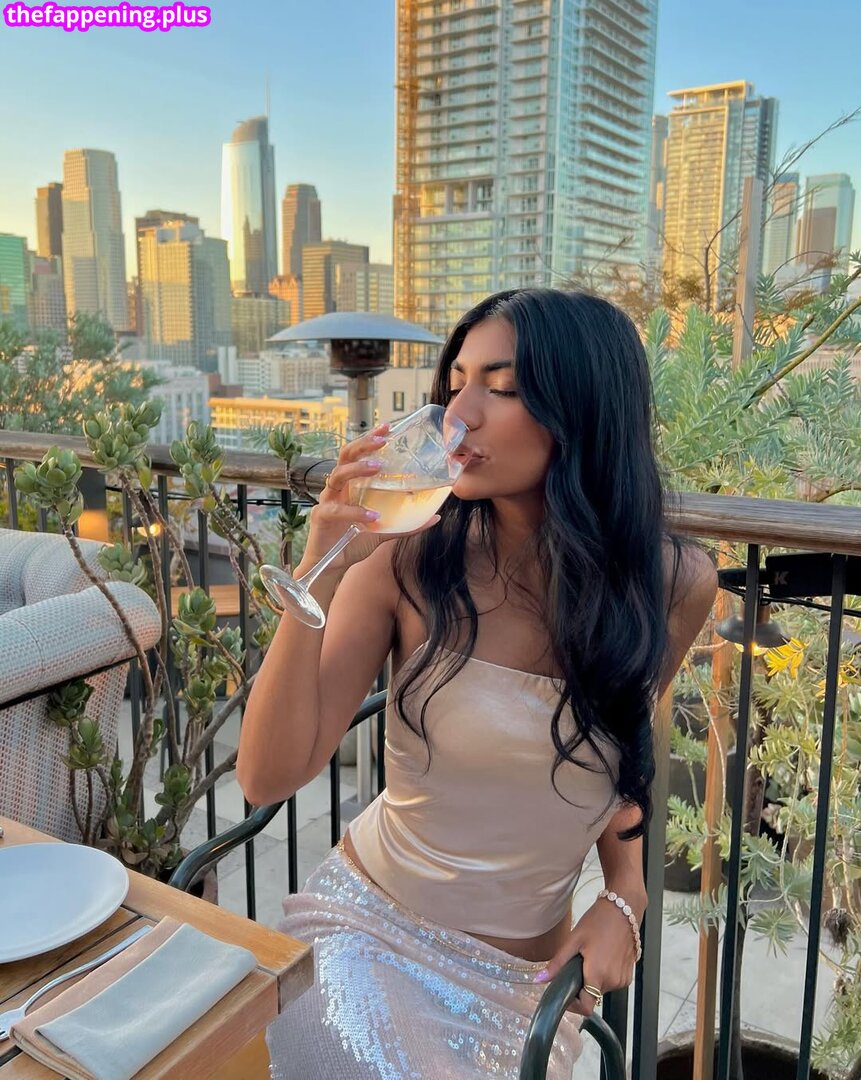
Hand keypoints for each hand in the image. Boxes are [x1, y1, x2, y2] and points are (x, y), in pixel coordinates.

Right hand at [297, 423, 440, 575]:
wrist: (331, 566)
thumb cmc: (354, 543)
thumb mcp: (385, 532)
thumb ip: (407, 524)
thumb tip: (436, 517)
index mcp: (351, 486)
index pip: (358, 455)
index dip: (370, 440)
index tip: (387, 427)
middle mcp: (338, 488)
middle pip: (345, 456)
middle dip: (363, 445)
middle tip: (382, 440)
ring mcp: (327, 500)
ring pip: (337, 476)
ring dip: (358, 470)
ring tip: (378, 467)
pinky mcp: (320, 517)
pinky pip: (337, 510)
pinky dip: (355, 511)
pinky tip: (372, 515)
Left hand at [535, 895, 642, 1016]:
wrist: (623, 908)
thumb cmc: (599, 920)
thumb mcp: (574, 940)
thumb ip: (557, 963)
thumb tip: (540, 979)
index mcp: (598, 975)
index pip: (585, 1008)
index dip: (573, 1005)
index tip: (566, 992)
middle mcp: (613, 981)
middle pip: (592, 996)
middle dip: (581, 985)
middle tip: (576, 964)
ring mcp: (623, 979)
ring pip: (601, 989)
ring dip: (593, 979)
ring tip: (590, 956)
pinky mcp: (629, 974)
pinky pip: (612, 982)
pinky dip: (604, 974)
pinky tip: (602, 956)